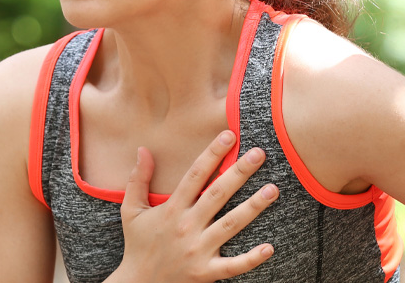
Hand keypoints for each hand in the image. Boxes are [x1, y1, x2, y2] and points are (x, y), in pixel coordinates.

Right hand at [110, 130, 278, 281]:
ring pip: (230, 225)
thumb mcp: (131, 211)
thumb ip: (138, 180)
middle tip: (259, 153)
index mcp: (171, 210)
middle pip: (217, 195)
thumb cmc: (138, 244)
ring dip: (253, 207)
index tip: (229, 135)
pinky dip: (251, 259)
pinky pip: (232, 265)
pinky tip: (270, 247)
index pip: (194, 176)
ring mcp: (198, 250)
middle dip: (239, 173)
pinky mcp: (206, 272)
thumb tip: (143, 149)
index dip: (212, 154)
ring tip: (273, 189)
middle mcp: (186, 227)